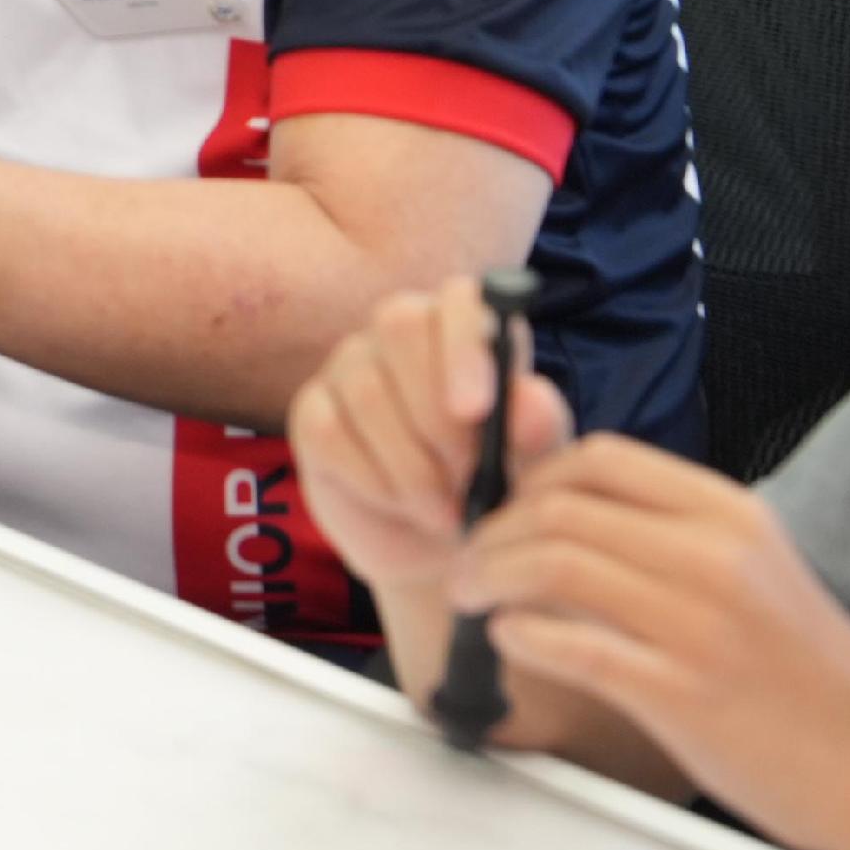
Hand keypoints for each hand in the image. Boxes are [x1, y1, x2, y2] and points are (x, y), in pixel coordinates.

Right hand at [288, 273, 574, 605]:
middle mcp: (402, 336)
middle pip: (400, 325)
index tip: (477, 411)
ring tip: (448, 510)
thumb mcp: (535, 469)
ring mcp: (349, 368)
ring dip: (413, 464)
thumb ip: (538, 430)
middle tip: (470, 475)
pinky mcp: (312, 412)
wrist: (443, 552)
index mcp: (467, 331)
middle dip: (436, 412)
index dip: (465, 342)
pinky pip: (331, 431)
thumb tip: (529, 396)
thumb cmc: (500, 493)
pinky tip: (402, 504)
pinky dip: (374, 480)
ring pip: (367, 389)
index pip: (460, 297)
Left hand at [453, 433, 849, 849]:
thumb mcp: (751, 570)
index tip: (499, 509)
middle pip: (558, 507)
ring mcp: (697, 624)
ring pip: (551, 564)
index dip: (527, 477)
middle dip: (489, 532)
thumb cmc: (808, 672)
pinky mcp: (681, 694)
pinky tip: (507, 642)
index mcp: (728, 515)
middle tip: (464, 562)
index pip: (599, 459)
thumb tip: (560, 508)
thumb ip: (667, 533)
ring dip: (486, 577)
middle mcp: (712, 557)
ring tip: (468, 598)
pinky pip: (569, 645)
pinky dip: (518, 636)